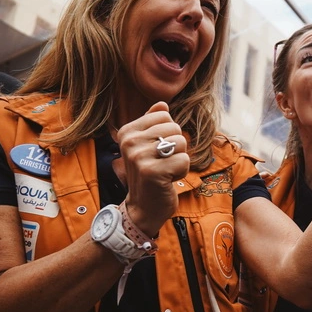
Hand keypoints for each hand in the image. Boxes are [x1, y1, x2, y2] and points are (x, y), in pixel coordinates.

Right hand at [117, 102, 189, 235]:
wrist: (143, 207)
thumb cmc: (150, 173)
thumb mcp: (147, 146)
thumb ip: (153, 124)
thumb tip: (162, 104)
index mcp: (127, 131)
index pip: (165, 116)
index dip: (169, 134)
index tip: (158, 151)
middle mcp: (129, 142)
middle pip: (175, 128)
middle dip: (177, 147)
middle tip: (163, 163)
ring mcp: (139, 157)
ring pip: (181, 143)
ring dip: (180, 159)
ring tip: (165, 171)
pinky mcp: (151, 172)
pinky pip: (184, 160)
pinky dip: (182, 172)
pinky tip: (168, 180)